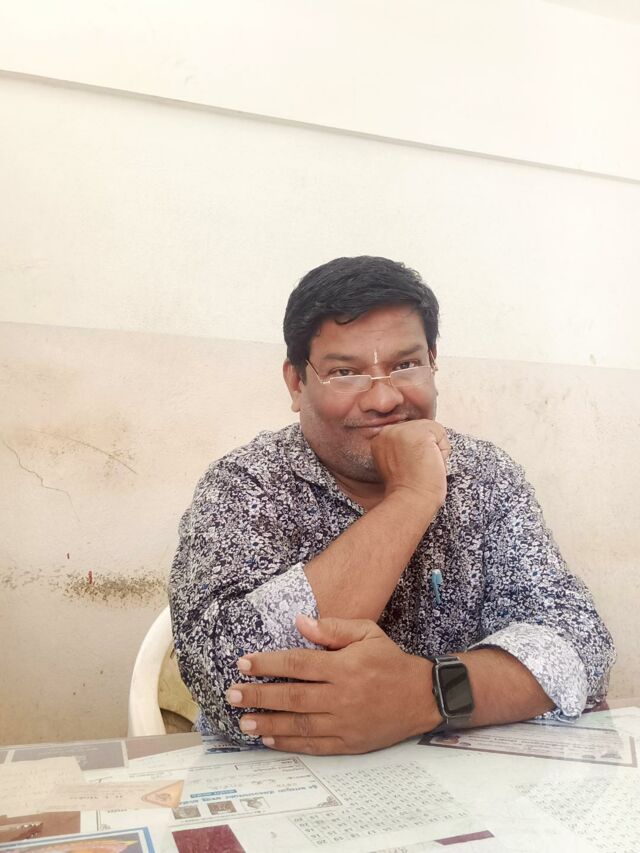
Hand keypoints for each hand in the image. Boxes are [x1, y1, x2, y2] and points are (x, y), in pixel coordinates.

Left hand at [226, 614, 437, 754]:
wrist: (423, 696)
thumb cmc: (390, 661)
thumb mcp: (367, 632)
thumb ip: (332, 628)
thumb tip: (300, 621)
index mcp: (344, 666)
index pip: (298, 663)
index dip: (268, 663)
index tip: (244, 663)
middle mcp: (342, 695)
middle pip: (292, 695)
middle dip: (259, 695)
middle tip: (232, 694)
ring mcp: (345, 722)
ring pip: (299, 724)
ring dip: (268, 723)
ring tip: (244, 721)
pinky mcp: (349, 742)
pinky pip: (314, 745)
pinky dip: (290, 744)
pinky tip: (270, 740)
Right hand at [371, 419, 449, 506]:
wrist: (411, 500)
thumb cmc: (408, 489)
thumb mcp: (395, 462)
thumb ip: (402, 446)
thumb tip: (422, 439)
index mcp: (380, 439)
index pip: (409, 432)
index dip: (416, 450)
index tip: (409, 468)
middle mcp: (388, 431)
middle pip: (421, 427)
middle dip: (426, 448)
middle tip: (417, 469)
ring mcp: (402, 430)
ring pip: (432, 430)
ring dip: (435, 450)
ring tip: (423, 467)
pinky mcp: (419, 433)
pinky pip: (441, 432)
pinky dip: (443, 451)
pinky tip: (430, 463)